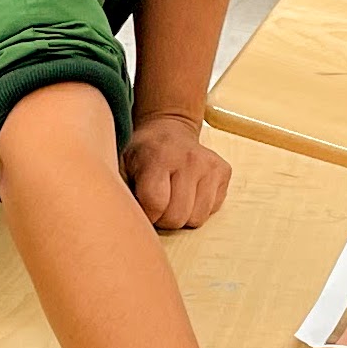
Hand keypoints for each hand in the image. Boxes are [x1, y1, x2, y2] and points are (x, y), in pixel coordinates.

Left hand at [120, 112, 231, 230]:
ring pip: (196, 219)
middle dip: (164, 219)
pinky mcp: (224, 171)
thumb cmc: (143, 152)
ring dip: (182, 216)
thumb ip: (122, 190)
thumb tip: (124, 219)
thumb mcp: (123, 165)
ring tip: (173, 199)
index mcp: (159, 156)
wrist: (171, 128)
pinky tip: (189, 192)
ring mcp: (210, 165)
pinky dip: (198, 208)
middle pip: (177, 217)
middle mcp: (189, 159)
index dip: (147, 215)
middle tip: (158, 206)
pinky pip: (211, 210)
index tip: (143, 208)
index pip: (155, 203)